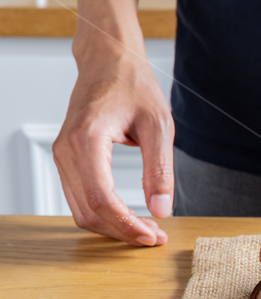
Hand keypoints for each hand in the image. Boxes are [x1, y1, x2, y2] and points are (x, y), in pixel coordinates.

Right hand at [53, 44, 172, 245]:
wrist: (109, 62)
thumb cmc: (134, 86)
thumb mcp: (159, 126)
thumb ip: (160, 169)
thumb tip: (161, 209)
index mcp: (87, 140)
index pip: (101, 199)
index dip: (127, 225)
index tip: (153, 235)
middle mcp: (67, 150)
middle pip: (89, 211)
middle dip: (123, 231)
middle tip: (155, 236)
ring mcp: (62, 156)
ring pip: (81, 211)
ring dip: (113, 227)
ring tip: (147, 229)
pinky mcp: (67, 160)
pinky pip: (80, 199)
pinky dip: (104, 215)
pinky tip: (130, 216)